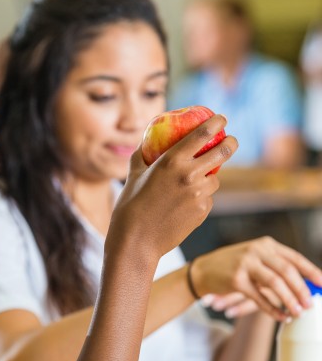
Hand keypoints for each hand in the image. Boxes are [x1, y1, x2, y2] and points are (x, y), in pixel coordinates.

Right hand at [108, 114, 236, 258]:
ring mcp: (198, 195)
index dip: (216, 122)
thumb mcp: (133, 175)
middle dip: (231, 143)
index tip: (221, 118)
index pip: (203, 134)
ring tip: (192, 184)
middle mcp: (189, 175)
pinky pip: (206, 199)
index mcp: (172, 161)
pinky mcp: (202, 212)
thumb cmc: (130, 206)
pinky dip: (199, 198)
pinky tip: (182, 205)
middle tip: (231, 141)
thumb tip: (145, 141)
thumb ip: (141, 156)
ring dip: (209, 178)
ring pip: (215, 180)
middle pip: (223, 152)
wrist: (136, 241)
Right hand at [192, 236, 321, 319]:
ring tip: (298, 312)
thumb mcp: (255, 258)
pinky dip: (272, 309)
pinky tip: (280, 316)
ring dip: (289, 300)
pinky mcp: (236, 279)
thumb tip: (304, 286)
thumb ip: (275, 267)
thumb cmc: (232, 266)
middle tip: (310, 305)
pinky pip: (259, 297)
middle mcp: (256, 251)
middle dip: (302, 290)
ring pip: (275, 283)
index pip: (294, 258)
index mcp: (265, 244)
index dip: (311, 272)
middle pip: (287, 271)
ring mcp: (245, 264)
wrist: (202, 270)